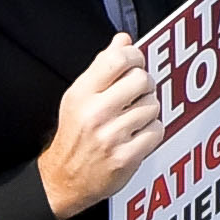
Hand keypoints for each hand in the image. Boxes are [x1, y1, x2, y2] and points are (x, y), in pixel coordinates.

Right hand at [35, 32, 164, 216]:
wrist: (63, 179)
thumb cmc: (74, 135)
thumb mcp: (79, 96)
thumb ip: (102, 66)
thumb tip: (123, 39)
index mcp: (82, 94)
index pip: (118, 59)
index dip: (135, 56)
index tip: (136, 63)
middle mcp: (95, 113)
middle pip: (142, 80)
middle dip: (145, 85)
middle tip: (137, 93)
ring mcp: (111, 136)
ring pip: (152, 106)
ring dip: (148, 111)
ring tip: (133, 118)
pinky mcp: (126, 157)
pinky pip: (157, 131)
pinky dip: (151, 132)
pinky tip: (137, 136)